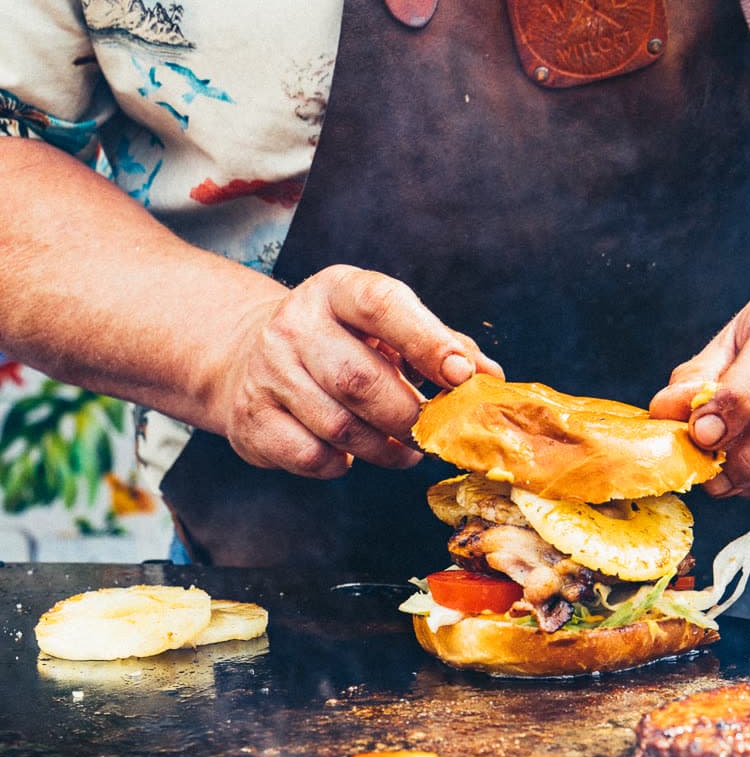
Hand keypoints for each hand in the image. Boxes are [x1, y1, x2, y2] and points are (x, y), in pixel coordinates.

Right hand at [214, 266, 502, 477]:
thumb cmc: (341, 344)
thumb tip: (491, 379)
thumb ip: (441, 346)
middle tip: (432, 436)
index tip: (460, 376)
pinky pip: (312, 456)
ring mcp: (268, 372)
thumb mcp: (386, 329)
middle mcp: (295, 325)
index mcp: (337, 291)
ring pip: (340, 427)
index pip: (381, 305)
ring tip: (405, 450)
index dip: (426, 341)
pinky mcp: (253, 418)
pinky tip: (351, 454)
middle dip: (408, 417)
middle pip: (360, 380)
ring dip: (385, 449)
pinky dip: (343, 465)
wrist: (250, 358)